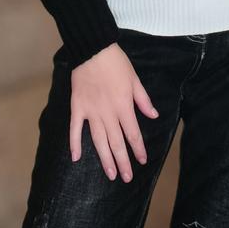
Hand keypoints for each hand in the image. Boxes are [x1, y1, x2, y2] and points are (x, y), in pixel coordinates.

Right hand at [68, 44, 159, 182]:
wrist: (93, 49)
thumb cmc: (116, 62)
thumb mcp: (135, 79)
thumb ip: (143, 100)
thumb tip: (153, 116)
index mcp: (123, 106)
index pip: (133, 133)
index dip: (138, 148)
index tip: (143, 161)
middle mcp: (108, 112)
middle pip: (116, 142)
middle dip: (123, 161)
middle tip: (127, 178)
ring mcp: (91, 111)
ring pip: (98, 140)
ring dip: (105, 158)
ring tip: (110, 174)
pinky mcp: (77, 107)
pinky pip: (75, 129)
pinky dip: (74, 143)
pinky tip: (76, 158)